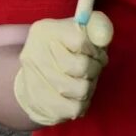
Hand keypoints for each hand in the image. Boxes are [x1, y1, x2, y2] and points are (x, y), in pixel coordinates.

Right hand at [13, 12, 112, 126]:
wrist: (39, 75)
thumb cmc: (69, 49)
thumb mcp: (85, 29)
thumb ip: (98, 26)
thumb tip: (103, 37)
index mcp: (45, 30)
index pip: (80, 40)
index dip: (96, 49)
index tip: (96, 53)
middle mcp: (33, 54)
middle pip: (81, 67)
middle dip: (95, 69)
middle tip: (93, 68)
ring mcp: (32, 81)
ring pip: (80, 90)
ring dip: (90, 87)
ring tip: (85, 82)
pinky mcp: (37, 104)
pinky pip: (73, 109)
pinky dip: (82, 104)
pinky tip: (77, 96)